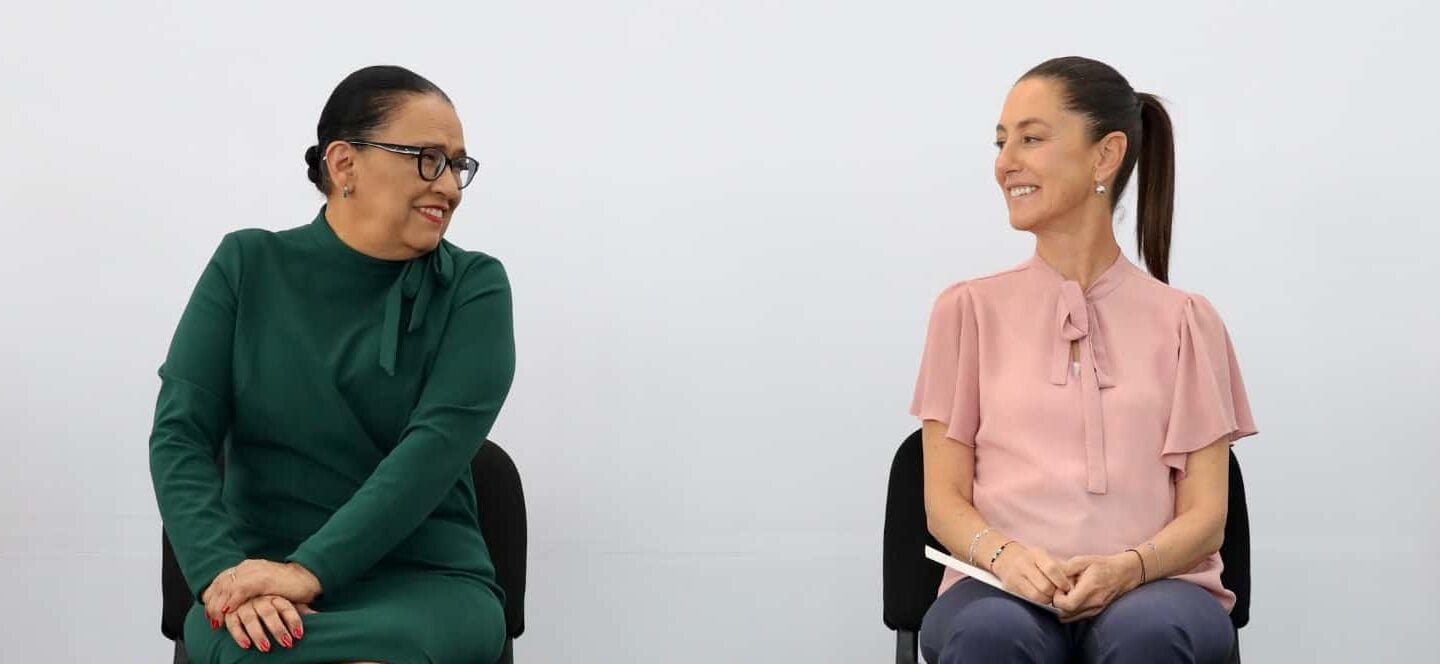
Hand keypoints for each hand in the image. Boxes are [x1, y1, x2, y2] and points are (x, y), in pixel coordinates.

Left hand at [202, 560, 321, 625]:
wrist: (307, 578)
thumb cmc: (287, 585)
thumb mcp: (262, 586)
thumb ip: (247, 591)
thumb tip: (230, 605)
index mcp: (246, 567)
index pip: (220, 580)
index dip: (212, 597)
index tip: (209, 613)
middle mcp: (247, 567)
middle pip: (220, 584)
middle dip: (212, 604)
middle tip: (211, 620)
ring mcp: (255, 571)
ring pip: (227, 588)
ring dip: (219, 606)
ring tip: (218, 621)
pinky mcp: (263, 578)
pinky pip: (241, 590)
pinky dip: (232, 601)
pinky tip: (228, 611)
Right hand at [223, 594, 315, 651]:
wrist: (248, 587)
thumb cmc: (273, 600)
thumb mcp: (287, 601)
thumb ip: (300, 608)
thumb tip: (318, 614)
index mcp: (275, 596)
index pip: (287, 607)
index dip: (294, 621)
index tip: (299, 635)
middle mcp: (260, 599)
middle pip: (269, 613)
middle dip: (278, 629)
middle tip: (287, 644)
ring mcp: (245, 605)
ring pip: (250, 619)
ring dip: (258, 634)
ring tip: (266, 648)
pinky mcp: (232, 612)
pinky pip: (233, 623)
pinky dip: (239, 635)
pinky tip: (246, 645)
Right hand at [991, 543, 1074, 606]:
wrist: (1006, 559)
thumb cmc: (1033, 560)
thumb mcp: (1045, 557)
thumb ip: (1060, 568)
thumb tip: (1075, 584)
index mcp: (1036, 554)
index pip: (1052, 569)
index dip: (1062, 581)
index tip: (1066, 587)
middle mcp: (1023, 564)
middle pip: (1045, 586)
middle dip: (1054, 593)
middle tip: (1057, 594)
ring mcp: (1014, 577)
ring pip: (1036, 596)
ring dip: (1046, 600)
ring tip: (1048, 597)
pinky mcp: (1010, 588)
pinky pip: (1028, 600)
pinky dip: (1037, 602)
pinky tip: (1039, 598)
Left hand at [1052, 553, 1142, 622]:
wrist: (1123, 574)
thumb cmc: (1102, 565)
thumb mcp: (1083, 560)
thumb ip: (1066, 568)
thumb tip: (1051, 574)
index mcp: (1090, 589)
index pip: (1067, 605)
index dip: (1057, 598)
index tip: (1058, 588)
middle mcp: (1093, 603)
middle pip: (1065, 614)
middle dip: (1057, 604)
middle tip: (1059, 592)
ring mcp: (1095, 611)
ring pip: (1069, 619)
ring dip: (1062, 609)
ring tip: (1066, 595)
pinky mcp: (1095, 614)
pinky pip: (1076, 618)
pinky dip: (1069, 611)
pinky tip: (1072, 599)